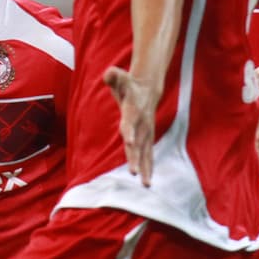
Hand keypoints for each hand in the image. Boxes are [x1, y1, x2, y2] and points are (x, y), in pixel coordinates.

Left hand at [103, 66, 157, 186]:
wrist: (148, 89)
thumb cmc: (129, 85)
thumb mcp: (119, 77)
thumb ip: (113, 75)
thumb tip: (108, 73)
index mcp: (133, 110)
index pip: (130, 122)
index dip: (129, 131)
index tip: (128, 142)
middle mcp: (141, 124)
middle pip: (138, 143)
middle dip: (135, 157)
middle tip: (133, 173)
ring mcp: (147, 132)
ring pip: (146, 152)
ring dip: (145, 168)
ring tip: (145, 184)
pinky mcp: (148, 138)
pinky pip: (149, 154)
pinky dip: (149, 167)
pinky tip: (147, 182)